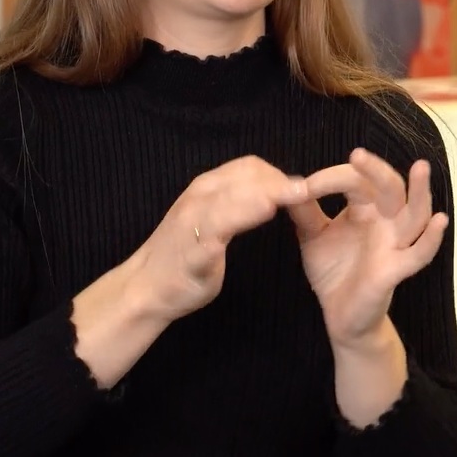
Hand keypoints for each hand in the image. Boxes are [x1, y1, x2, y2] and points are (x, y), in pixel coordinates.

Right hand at [126, 155, 309, 321]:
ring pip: (234, 196)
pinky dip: (243, 216)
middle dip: (281, 180)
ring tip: (299, 193)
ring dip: (268, 192)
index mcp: (206, 190)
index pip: (249, 167)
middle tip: (312, 189)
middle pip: (246, 176)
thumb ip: (239, 205)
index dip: (278, 174)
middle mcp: (199, 197)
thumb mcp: (213, 220)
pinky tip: (266, 213)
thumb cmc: (184, 255)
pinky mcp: (193, 248)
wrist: (144, 289)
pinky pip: (219, 226)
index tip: (301, 188)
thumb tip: (275, 194)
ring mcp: (193, 221)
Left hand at [292, 148, 448, 346]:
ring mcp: (394, 244)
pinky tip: (438, 222)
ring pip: (415, 213)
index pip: (356, 181)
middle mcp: (385, 221)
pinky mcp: (395, 270)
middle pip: (390, 187)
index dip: (330, 178)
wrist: (339, 315)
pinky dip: (430, 239)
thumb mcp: (312, 236)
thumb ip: (303, 211)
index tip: (303, 187)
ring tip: (420, 168)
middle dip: (376, 169)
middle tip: (357, 155)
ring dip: (420, 191)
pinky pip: (419, 254)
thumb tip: (288, 183)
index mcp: (366, 208)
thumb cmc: (334, 271)